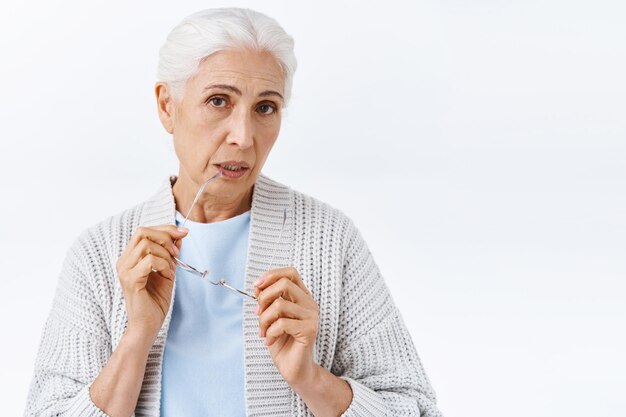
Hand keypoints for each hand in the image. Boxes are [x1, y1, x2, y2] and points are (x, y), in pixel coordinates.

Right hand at [116, 225, 187, 339]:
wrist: (148, 325)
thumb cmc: (155, 301)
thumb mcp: (167, 271)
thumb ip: (170, 253)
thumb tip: (179, 235)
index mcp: (130, 258)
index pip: (143, 231)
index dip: (165, 228)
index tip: (184, 232)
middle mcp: (123, 261)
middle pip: (142, 231)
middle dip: (165, 237)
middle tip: (177, 253)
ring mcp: (124, 270)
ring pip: (147, 245)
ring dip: (165, 255)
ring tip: (170, 269)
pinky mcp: (130, 280)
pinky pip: (150, 260)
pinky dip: (163, 265)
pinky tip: (167, 276)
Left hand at [254, 266, 319, 387]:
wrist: (293, 369)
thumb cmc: (282, 342)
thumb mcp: (270, 318)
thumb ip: (267, 301)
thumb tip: (257, 286)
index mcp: (302, 297)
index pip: (290, 273)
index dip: (272, 274)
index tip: (256, 285)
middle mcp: (309, 303)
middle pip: (284, 284)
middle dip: (264, 298)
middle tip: (258, 314)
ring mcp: (312, 316)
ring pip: (279, 305)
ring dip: (264, 320)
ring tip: (263, 332)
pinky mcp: (309, 330)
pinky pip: (282, 323)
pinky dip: (270, 332)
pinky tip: (269, 340)